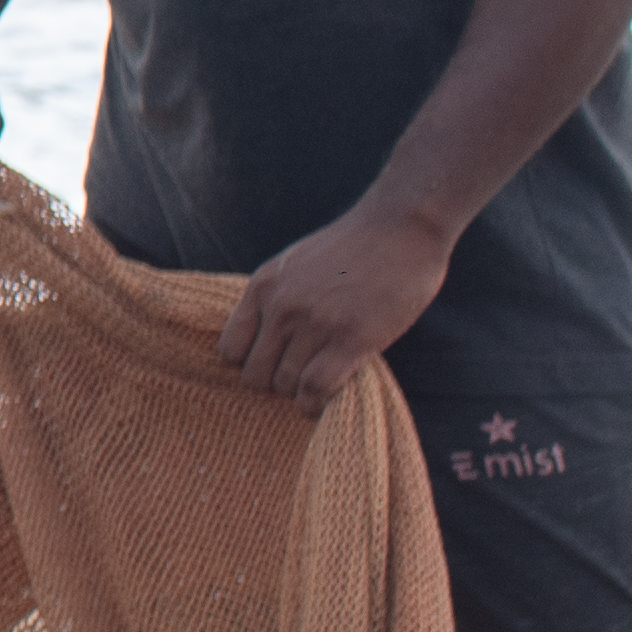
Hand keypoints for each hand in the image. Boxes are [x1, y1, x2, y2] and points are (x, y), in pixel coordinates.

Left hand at [225, 201, 453, 405]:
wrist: (402, 226)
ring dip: (298, 395)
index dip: (250, 363)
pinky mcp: (352, 338)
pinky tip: (322, 403)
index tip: (272, 364)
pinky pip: (316, 387)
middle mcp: (282, 306)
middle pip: (254, 374)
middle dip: (273, 385)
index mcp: (263, 286)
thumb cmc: (354, 247)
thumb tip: (267, 337)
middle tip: (297, 381)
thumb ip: (278, 296)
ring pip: (285, 384)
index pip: (230, 348)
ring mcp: (315, 323)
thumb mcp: (297, 264)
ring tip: (314, 391)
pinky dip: (315, 404)